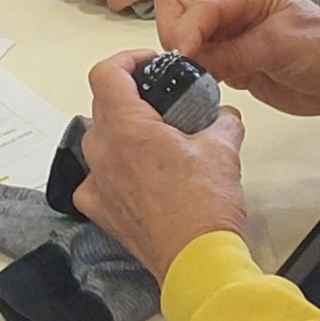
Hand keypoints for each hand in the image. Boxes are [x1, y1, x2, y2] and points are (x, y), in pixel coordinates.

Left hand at [73, 51, 248, 280]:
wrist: (198, 261)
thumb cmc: (205, 208)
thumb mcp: (223, 150)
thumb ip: (223, 121)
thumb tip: (225, 116)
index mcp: (128, 128)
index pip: (106, 73)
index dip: (126, 60)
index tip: (148, 65)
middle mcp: (104, 152)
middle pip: (102, 105)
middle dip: (131, 97)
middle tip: (161, 103)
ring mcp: (98, 183)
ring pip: (97, 141)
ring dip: (120, 133)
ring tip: (154, 140)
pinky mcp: (100, 211)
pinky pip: (94, 180)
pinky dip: (110, 173)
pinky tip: (134, 177)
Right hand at [155, 0, 319, 117]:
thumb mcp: (279, 46)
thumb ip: (232, 52)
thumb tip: (190, 62)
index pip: (199, 4)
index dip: (187, 30)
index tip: (183, 57)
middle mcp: (232, 8)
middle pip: (178, 10)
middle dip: (176, 36)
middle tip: (187, 65)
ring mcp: (228, 35)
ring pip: (181, 36)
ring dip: (181, 58)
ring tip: (197, 79)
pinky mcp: (228, 61)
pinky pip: (196, 63)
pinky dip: (191, 75)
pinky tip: (203, 87)